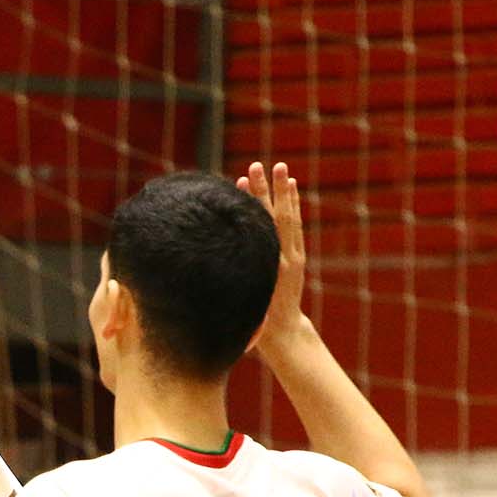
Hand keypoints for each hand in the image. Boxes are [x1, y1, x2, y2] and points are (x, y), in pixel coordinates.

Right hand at [239, 160, 311, 348]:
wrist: (283, 332)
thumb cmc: (252, 322)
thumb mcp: (240, 304)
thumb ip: (231, 285)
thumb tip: (198, 272)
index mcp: (268, 266)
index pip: (260, 228)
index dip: (252, 203)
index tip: (242, 179)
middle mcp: (283, 257)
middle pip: (274, 217)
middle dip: (265, 190)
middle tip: (258, 164)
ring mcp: (293, 256)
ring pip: (289, 218)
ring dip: (283, 192)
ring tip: (279, 167)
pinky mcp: (298, 257)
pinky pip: (295, 227)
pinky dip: (293, 206)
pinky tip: (290, 187)